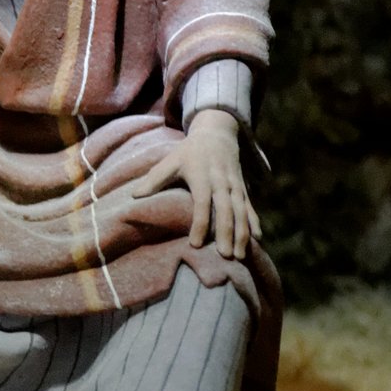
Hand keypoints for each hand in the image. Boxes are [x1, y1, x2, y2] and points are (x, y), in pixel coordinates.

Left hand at [131, 109, 260, 258]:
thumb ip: (154, 179)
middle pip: (226, 211)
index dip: (200, 224)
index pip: (202, 204)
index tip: (196, 244)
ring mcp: (235, 187)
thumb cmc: (188, 152)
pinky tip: (257, 240)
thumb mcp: (170, 161)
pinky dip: (254, 223)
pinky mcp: (243, 189)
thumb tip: (133, 196)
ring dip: (242, 234)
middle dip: (226, 233)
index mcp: (202, 177)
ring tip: (239, 256)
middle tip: (225, 256)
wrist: (217, 134)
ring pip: (241, 212)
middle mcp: (221, 183)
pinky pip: (250, 208)